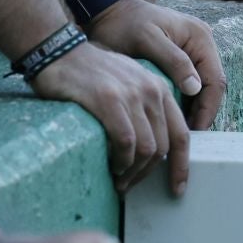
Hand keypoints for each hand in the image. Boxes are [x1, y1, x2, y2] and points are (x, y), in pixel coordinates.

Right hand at [31, 40, 190, 195]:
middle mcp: (151, 90)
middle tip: (129, 185)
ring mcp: (131, 94)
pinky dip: (121, 160)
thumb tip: (152, 150)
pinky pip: (125, 142)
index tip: (177, 189)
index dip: (181, 166)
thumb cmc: (91, 75)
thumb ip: (144, 109)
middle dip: (148, 174)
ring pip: (146, 148)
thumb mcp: (128, 84)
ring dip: (133, 172)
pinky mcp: (109, 100)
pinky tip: (111, 165)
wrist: (60, 53)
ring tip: (118, 181)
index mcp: (160, 88)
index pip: (181, 134)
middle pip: (163, 146)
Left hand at [88, 0, 225, 128]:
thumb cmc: (125, 24)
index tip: (192, 132)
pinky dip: (185, 102)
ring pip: (203, 89)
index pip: (215, 81)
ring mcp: (193, 51)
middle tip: (185, 138)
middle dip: (202, 113)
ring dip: (194, 110)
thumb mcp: (147, 40)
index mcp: (200, 37)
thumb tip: (195, 88)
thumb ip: (173, 60)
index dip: (207, 109)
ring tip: (179, 132)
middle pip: (212, 87)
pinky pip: (191, 85)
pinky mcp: (182, 59)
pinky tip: (172, 118)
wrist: (110, 12)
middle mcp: (202, 44)